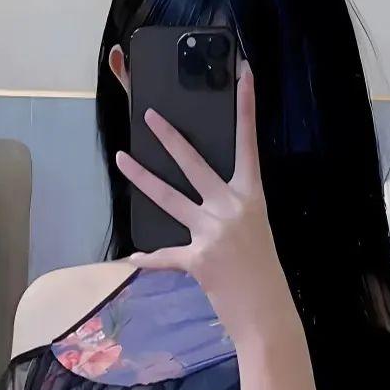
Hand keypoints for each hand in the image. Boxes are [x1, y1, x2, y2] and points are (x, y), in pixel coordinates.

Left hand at [116, 64, 291, 346]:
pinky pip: (164, 254)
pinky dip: (149, 257)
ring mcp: (213, 232)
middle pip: (194, 164)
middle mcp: (232, 208)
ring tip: (121, 158)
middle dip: (170, 137)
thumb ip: (229, 210)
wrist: (268, 314)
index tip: (245, 75)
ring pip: (169, 197)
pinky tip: (132, 256)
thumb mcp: (254, 231)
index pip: (248, 143)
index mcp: (251, 197)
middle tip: (150, 115)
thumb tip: (204, 199)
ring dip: (142, 177)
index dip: (247, 108)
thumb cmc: (263, 273)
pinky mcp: (197, 259)